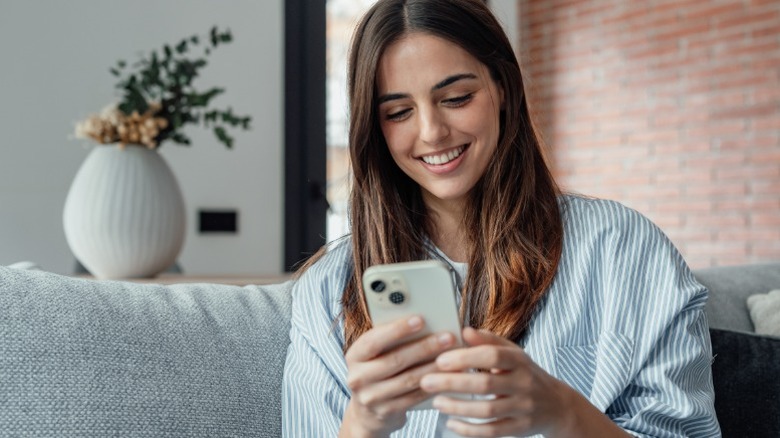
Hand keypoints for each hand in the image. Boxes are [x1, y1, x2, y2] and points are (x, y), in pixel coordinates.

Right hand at [340, 316, 456, 436]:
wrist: (367, 412)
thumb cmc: (376, 371)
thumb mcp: (374, 354)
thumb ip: (390, 339)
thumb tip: (422, 321)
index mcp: (354, 356)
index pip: (374, 340)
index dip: (397, 329)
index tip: (420, 319)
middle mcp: (358, 377)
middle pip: (395, 360)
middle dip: (424, 347)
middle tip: (447, 337)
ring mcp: (371, 397)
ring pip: (408, 379)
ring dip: (433, 367)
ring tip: (453, 356)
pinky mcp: (386, 412)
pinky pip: (414, 397)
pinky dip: (432, 385)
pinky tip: (447, 376)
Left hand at [419, 327, 572, 436]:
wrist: (557, 405)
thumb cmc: (525, 373)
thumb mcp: (512, 353)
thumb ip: (488, 341)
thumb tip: (464, 330)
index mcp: (519, 361)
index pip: (492, 356)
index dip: (465, 357)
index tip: (440, 360)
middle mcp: (524, 383)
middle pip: (486, 384)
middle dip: (453, 383)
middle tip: (426, 381)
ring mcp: (523, 408)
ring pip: (487, 410)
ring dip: (458, 407)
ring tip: (436, 402)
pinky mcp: (520, 428)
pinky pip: (492, 431)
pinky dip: (470, 430)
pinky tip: (451, 424)